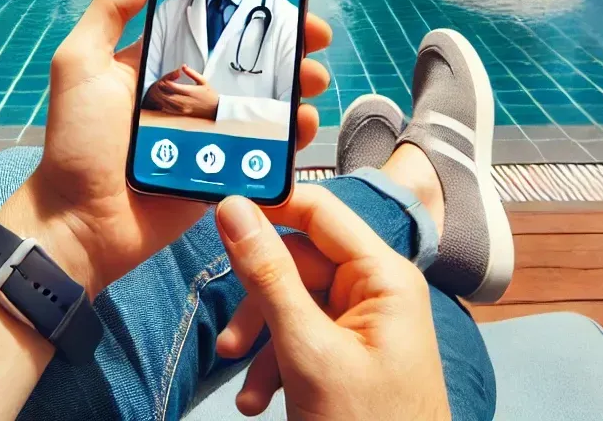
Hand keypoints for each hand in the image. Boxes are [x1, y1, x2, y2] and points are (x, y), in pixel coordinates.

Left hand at [1, 0, 331, 298]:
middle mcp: (191, 92)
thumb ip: (111, 9)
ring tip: (314, 79)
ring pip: (265, 102)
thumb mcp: (81, 62)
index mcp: (162, 62)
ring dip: (297, 86)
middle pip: (250, 61)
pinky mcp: (223, 169)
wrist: (79, 223)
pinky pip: (263, 149)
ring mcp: (211, 132)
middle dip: (289, 44)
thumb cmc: (75, 140)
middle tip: (316, 35)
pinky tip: (302, 124)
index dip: (249, 7)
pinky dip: (288, 136)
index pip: (214, 25)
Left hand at [156, 65, 219, 118]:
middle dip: (163, 91)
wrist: (216, 108)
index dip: (167, 83)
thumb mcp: (203, 81)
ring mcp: (186, 108)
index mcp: (191, 91)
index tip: (163, 80)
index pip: (174, 87)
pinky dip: (167, 107)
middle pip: (170, 96)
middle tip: (158, 87)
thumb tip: (183, 66)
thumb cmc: (210, 94)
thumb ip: (192, 73)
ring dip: (163, 99)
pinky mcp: (185, 113)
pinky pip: (173, 111)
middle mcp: (187, 100)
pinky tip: (164, 104)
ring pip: (170, 104)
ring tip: (160, 94)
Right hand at [213, 186, 450, 420]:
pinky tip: (259, 398)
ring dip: (259, 339)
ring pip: (291, 302)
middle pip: (297, 262)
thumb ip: (268, 276)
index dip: (271, 204)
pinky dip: (273, 362)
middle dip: (258, 301)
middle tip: (228, 341)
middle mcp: (375, 291)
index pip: (319, 211)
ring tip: (240, 378)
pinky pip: (299, 336)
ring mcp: (361, 324)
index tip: (220, 208)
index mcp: (382, 276)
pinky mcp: (348, 355)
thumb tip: (234, 209)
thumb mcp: (308, 351)